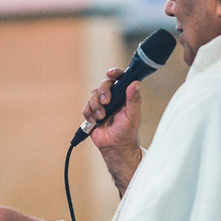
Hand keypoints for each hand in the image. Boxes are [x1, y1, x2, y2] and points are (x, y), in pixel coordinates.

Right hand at [82, 71, 143, 194]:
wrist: (115, 147)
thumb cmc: (127, 132)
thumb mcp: (133, 115)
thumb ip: (134, 99)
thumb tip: (135, 83)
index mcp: (124, 95)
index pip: (119, 78)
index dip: (115, 73)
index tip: (111, 74)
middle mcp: (112, 97)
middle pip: (103, 84)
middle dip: (102, 91)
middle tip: (106, 102)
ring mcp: (101, 104)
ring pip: (93, 95)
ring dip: (96, 106)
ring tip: (101, 117)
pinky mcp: (92, 113)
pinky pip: (86, 107)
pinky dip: (89, 113)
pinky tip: (95, 121)